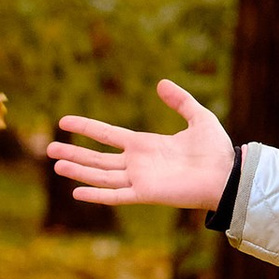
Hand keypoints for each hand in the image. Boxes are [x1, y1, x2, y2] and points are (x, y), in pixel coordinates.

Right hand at [50, 81, 234, 212]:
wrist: (229, 175)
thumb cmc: (217, 150)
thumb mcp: (199, 117)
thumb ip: (180, 101)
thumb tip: (161, 83)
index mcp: (145, 144)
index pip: (107, 135)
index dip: (86, 127)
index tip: (63, 122)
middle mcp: (138, 162)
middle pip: (97, 157)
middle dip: (74, 152)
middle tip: (49, 148)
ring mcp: (140, 179)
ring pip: (101, 175)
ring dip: (79, 171)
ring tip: (56, 164)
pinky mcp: (147, 194)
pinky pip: (116, 195)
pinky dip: (97, 195)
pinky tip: (76, 193)